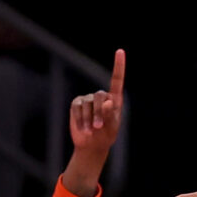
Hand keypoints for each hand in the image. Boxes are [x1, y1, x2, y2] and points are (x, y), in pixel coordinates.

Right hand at [61, 48, 124, 196]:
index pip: (117, 80)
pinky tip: (83, 129)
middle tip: (98, 127)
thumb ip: (111, 115)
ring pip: (87, 104)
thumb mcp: (112, 128)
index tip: (120, 51)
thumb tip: (108, 101)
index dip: (118, 65)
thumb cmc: (106, 136)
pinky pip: (77, 107)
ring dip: (88, 119)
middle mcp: (101, 96)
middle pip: (100, 96)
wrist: (91, 146)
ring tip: (91, 131)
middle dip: (99, 112)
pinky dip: (80, 119)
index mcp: (114, 100)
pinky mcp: (76, 104)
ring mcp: (88, 99)